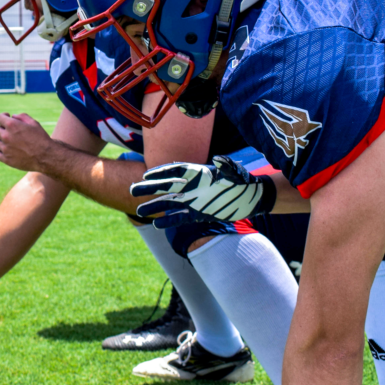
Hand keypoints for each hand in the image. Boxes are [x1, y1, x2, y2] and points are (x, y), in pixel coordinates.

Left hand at [0, 112, 51, 171]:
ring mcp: (5, 149)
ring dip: (1, 140)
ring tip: (11, 142)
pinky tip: (8, 151)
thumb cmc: (41, 138)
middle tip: (11, 132)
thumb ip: (22, 117)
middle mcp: (6, 136)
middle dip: (2, 129)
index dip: (3, 117)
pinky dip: (1, 152)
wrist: (46, 156)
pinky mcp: (6, 159)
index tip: (7, 118)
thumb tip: (13, 116)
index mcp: (12, 125)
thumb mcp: (34, 123)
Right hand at [131, 155, 276, 226]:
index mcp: (199, 174)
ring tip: (139, 211)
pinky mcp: (198, 214)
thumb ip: (227, 167)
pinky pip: (180, 218)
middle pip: (167, 186)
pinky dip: (169, 221)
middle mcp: (193, 187)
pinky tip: (157, 225)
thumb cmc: (243, 182)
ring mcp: (194, 201)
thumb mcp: (236, 174)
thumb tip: (219, 159)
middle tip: (133, 190)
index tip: (146, 174)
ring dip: (155, 207)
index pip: (176, 171)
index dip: (161, 172)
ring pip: (170, 204)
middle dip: (150, 188)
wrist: (252, 199)